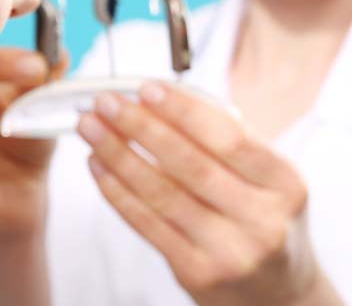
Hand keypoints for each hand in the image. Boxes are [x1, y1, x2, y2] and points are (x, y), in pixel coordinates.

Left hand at [79, 82, 341, 305]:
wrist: (276, 292)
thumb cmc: (259, 215)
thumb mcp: (262, 176)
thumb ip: (220, 137)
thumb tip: (155, 98)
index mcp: (284, 184)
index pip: (228, 138)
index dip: (183, 111)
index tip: (146, 89)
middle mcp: (263, 220)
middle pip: (189, 164)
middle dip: (140, 127)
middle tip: (105, 103)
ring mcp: (230, 251)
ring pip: (161, 193)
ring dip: (118, 154)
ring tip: (90, 127)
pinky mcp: (197, 273)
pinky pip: (146, 223)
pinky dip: (116, 190)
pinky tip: (98, 164)